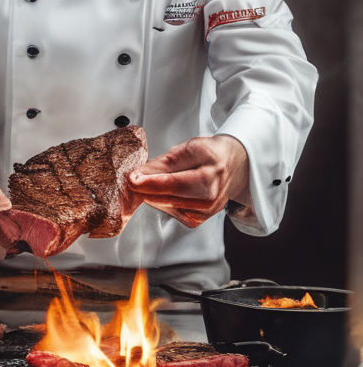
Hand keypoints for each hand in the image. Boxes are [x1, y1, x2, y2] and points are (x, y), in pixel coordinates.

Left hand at [127, 134, 249, 228]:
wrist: (234, 165)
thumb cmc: (212, 154)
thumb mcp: (190, 147)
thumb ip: (165, 162)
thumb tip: (141, 174)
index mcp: (210, 176)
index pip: (173, 183)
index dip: (149, 182)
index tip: (132, 179)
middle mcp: (210, 198)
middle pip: (168, 197)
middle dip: (147, 188)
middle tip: (135, 178)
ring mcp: (205, 212)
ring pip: (167, 206)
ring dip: (155, 195)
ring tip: (154, 181)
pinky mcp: (200, 219)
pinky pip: (173, 213)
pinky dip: (165, 203)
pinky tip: (168, 193)